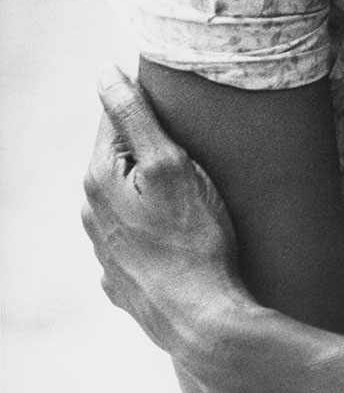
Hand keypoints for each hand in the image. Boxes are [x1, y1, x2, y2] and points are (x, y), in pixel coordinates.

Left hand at [81, 68, 245, 363]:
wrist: (202, 321)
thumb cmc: (193, 239)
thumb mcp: (170, 164)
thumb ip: (135, 116)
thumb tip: (106, 72)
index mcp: (98, 182)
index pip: (116, 119)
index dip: (152, 111)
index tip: (184, 117)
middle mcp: (92, 216)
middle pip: (123, 161)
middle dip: (155, 153)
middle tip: (198, 157)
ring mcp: (106, 253)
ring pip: (131, 202)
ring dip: (156, 192)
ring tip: (196, 201)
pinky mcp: (124, 280)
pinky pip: (140, 239)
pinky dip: (158, 230)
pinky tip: (184, 238)